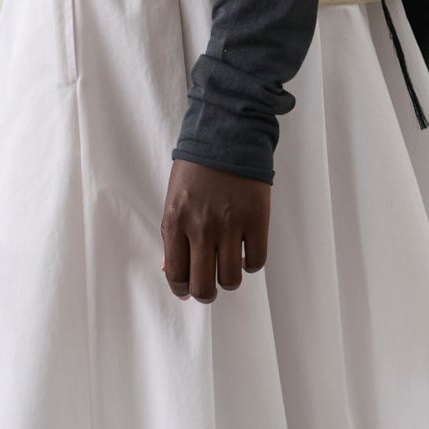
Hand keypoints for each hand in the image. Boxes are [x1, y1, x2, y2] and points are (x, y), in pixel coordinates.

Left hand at [161, 159, 270, 302]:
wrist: (227, 135)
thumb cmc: (196, 168)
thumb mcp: (173, 201)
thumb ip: (172, 237)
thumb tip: (171, 272)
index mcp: (176, 222)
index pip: (177, 275)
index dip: (182, 290)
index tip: (188, 290)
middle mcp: (202, 228)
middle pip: (204, 286)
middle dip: (206, 294)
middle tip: (210, 288)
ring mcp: (231, 225)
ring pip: (232, 279)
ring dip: (230, 279)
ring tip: (229, 266)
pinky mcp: (256, 220)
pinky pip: (256, 261)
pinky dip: (251, 263)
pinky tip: (246, 250)